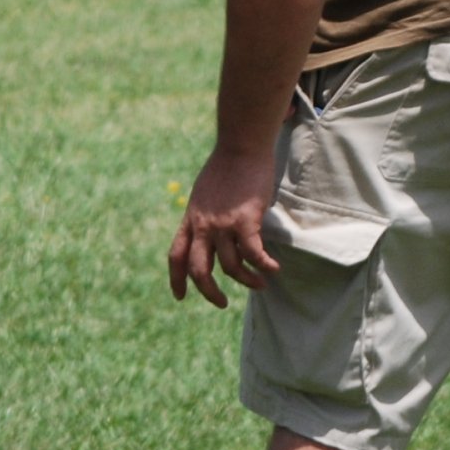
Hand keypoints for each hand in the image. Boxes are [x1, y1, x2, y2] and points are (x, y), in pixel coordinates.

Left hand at [168, 143, 283, 307]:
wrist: (241, 146)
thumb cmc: (227, 165)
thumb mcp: (203, 193)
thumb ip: (204, 214)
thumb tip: (211, 228)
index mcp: (191, 219)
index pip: (176, 255)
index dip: (176, 279)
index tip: (180, 296)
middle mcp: (203, 225)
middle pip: (199, 270)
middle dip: (209, 292)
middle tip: (222, 303)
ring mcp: (223, 224)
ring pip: (231, 267)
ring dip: (247, 280)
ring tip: (261, 284)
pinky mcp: (245, 220)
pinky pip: (254, 253)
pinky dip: (264, 265)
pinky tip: (274, 269)